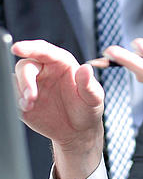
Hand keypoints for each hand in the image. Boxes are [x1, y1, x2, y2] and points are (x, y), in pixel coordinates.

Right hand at [12, 40, 103, 178]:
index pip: (44, 51)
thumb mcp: (94, 98)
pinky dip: (14, 101)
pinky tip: (28, 109)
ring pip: (15, 79)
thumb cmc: (88, 109)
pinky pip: (11, 95)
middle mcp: (45, 71)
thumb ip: (88, 84)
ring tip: (30, 105)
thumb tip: (86, 69)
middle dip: (25, 78)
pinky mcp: (23, 99)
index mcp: (62, 63)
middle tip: (31, 95)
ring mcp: (33, 85)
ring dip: (19, 91)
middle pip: (26, 65)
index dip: (31, 47)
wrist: (78, 131)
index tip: (18, 48)